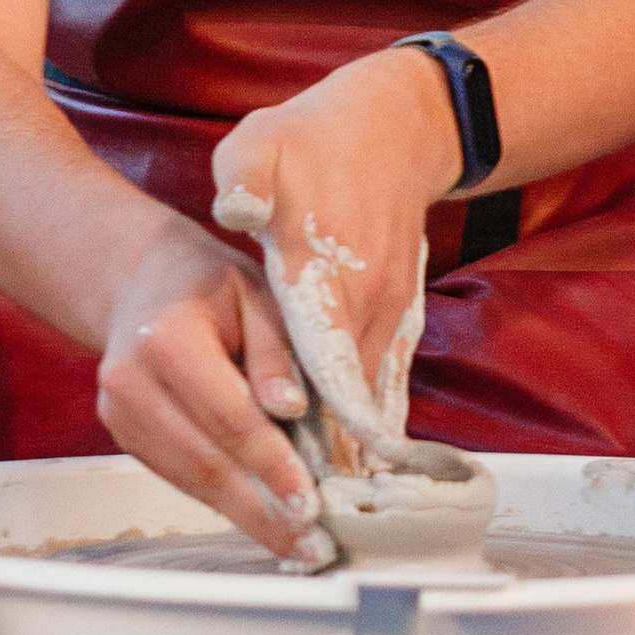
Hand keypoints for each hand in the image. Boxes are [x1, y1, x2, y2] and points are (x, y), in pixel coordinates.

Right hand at [94, 211, 328, 564]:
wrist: (141, 280)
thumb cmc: (209, 284)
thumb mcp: (256, 293)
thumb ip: (276, 351)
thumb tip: (292, 409)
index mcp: (165, 337)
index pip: (228, 416)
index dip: (271, 464)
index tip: (309, 503)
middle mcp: (131, 380)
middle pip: (206, 461)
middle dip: (262, 510)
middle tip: (311, 544)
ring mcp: (119, 412)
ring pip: (191, 479)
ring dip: (246, 516)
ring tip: (295, 542)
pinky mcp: (123, 434)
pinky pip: (179, 475)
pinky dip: (222, 500)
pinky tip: (261, 518)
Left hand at [210, 47, 462, 462]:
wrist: (395, 124)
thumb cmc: (315, 138)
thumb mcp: (263, 142)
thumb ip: (246, 180)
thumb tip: (236, 208)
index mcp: (322, 264)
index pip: (314, 356)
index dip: (304, 418)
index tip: (298, 472)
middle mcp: (363, 294)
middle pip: (342, 390)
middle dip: (322, 453)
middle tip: (301, 511)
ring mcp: (388, 303)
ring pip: (366, 388)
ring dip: (343, 442)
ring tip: (321, 499)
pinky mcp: (399, 305)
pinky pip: (382, 371)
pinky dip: (366, 414)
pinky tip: (350, 453)